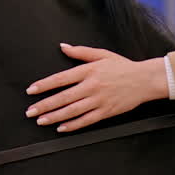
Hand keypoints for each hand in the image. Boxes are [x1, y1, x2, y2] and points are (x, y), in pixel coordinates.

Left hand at [24, 43, 167, 131]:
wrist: (144, 80)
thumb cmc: (122, 66)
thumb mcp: (101, 54)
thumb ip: (80, 52)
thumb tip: (63, 47)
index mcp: (88, 71)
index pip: (60, 78)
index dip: (44, 85)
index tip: (31, 90)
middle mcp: (91, 86)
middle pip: (63, 97)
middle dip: (44, 105)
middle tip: (30, 111)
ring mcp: (99, 100)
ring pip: (72, 111)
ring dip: (54, 117)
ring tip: (41, 121)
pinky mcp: (106, 112)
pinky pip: (86, 120)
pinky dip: (73, 125)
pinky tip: (61, 128)